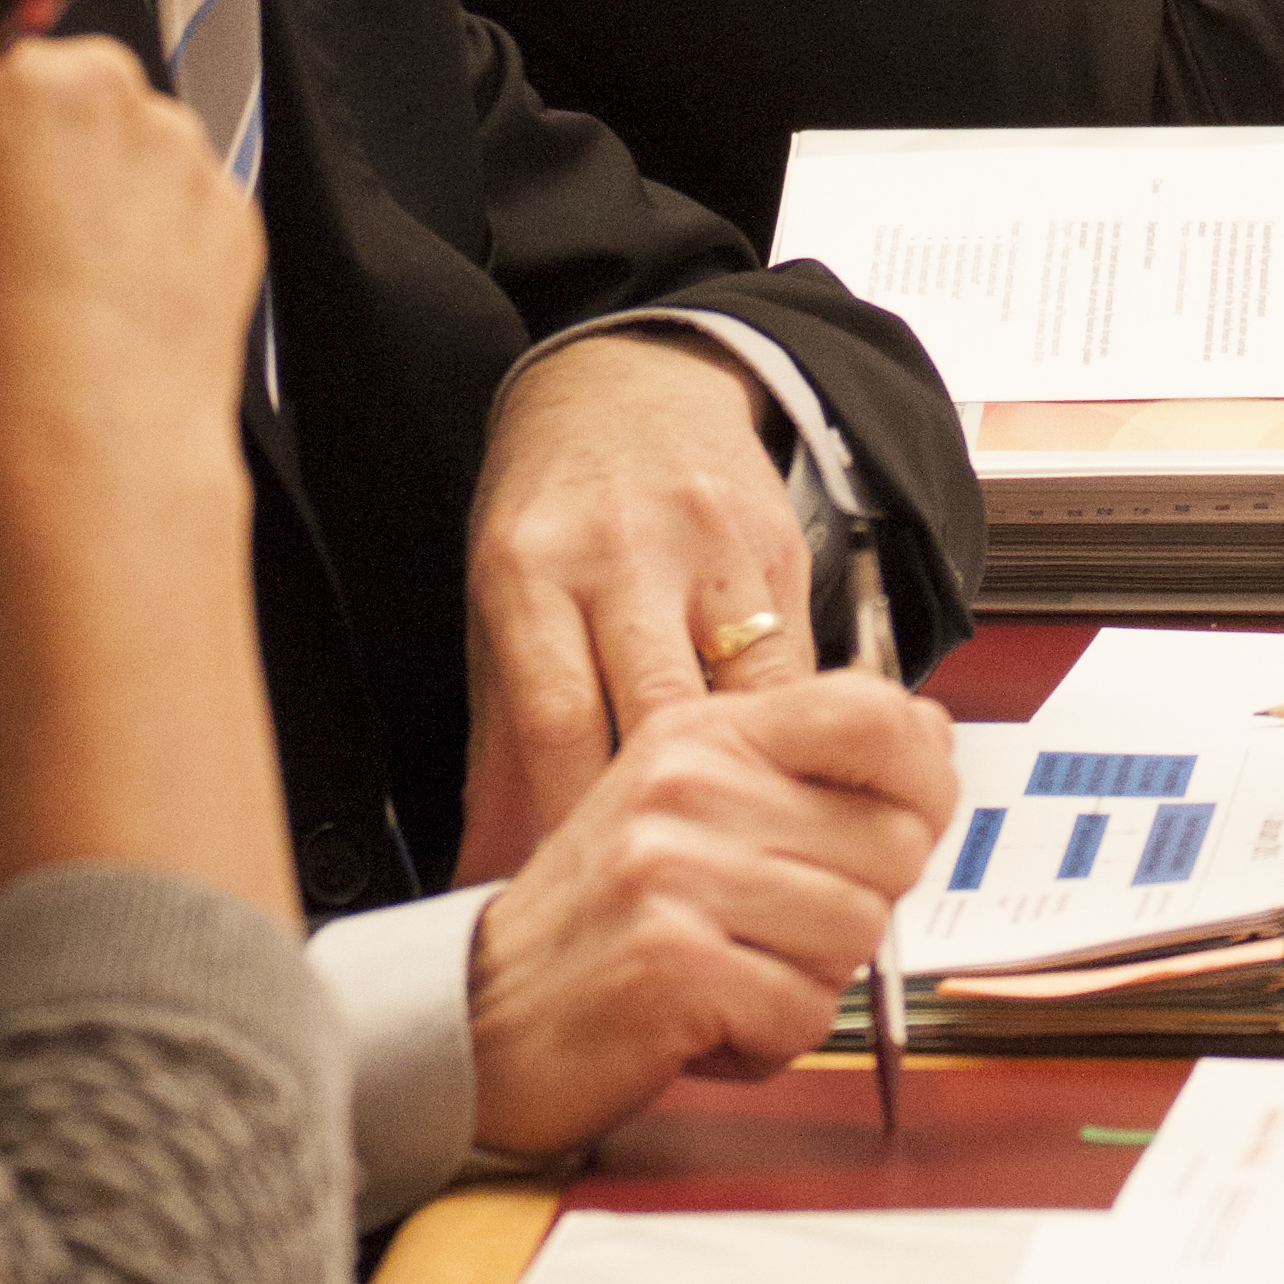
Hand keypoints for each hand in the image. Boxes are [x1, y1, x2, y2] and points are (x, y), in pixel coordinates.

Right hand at [0, 36, 261, 535]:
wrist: (95, 457)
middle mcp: (99, 87)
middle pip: (40, 96)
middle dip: (12, 153)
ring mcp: (177, 144)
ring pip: (112, 148)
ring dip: (84, 193)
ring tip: (44, 288)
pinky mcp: (231, 203)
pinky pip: (172, 202)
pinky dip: (144, 239)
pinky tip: (103, 304)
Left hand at [458, 331, 812, 880]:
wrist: (630, 381)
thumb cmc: (553, 510)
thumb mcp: (498, 608)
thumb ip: (501, 748)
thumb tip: (484, 877)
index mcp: (531, 568)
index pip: (559, 721)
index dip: (575, 827)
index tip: (583, 903)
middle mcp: (623, 551)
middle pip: (659, 714)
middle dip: (672, 823)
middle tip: (673, 901)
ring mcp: (711, 546)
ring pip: (748, 698)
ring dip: (752, 787)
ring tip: (745, 859)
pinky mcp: (782, 546)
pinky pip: (800, 669)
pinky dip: (795, 738)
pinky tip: (787, 787)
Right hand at [465, 671, 954, 1156]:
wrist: (477, 1015)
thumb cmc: (598, 921)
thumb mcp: (692, 806)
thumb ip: (802, 765)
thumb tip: (930, 731)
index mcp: (700, 728)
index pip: (871, 711)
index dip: (926, 776)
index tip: (912, 819)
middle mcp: (689, 782)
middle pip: (891, 840)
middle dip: (859, 906)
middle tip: (777, 931)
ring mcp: (677, 870)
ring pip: (858, 933)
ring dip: (809, 981)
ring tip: (732, 975)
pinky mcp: (673, 964)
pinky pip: (804, 1014)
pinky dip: (769, 1040)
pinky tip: (707, 1024)